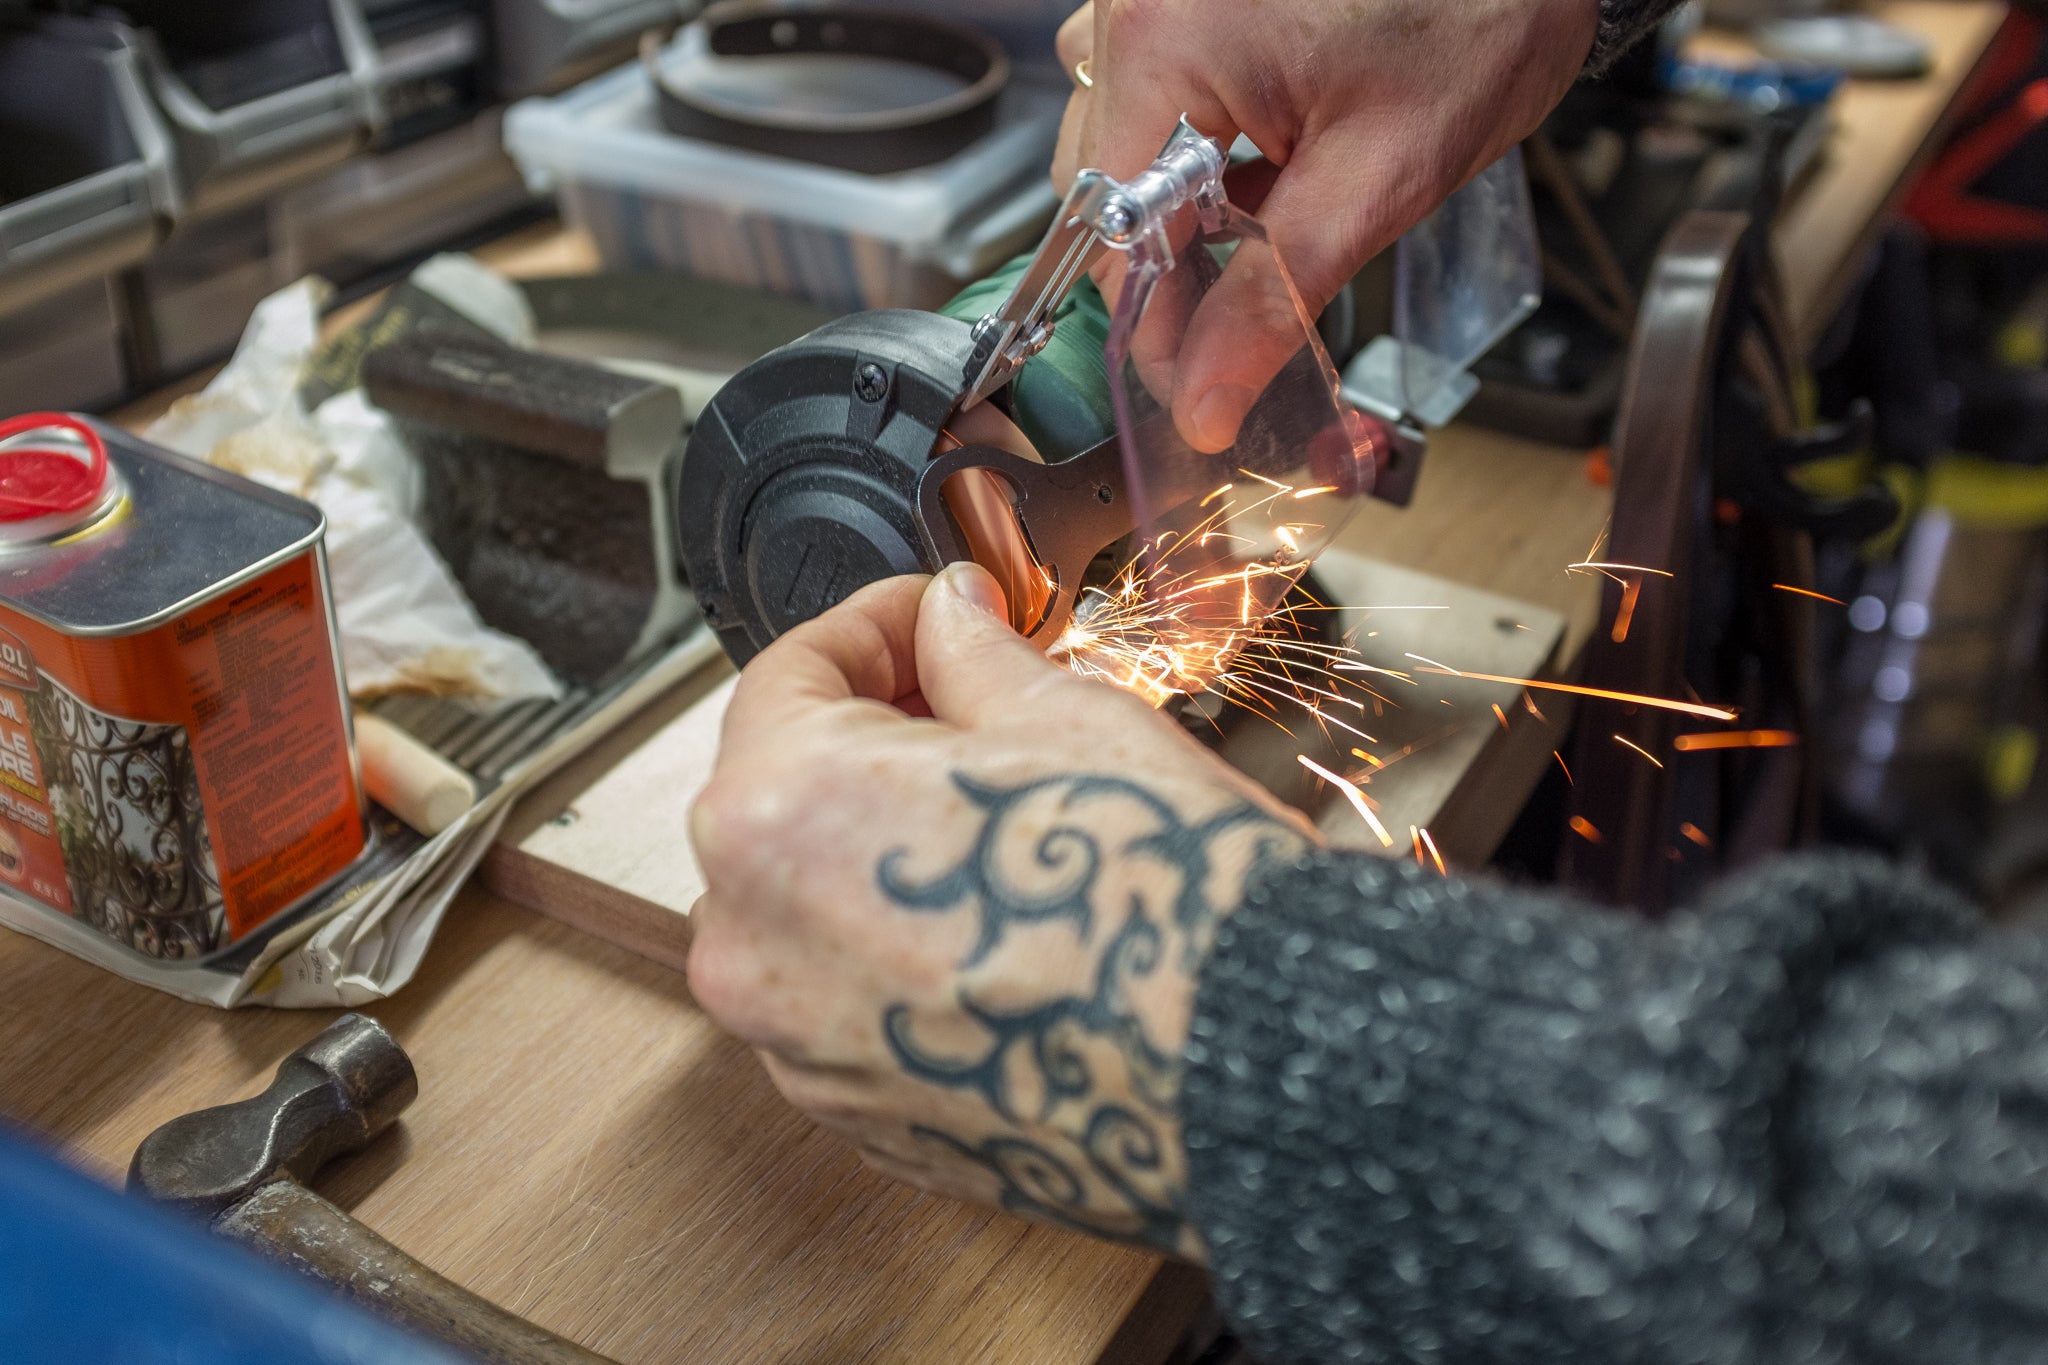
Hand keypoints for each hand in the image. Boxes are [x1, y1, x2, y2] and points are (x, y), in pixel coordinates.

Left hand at [687, 565, 1311, 1256]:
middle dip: (873, 735)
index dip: (873, 626)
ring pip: (812, 904)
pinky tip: (994, 920)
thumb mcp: (1065, 722)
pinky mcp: (851, 1111)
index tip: (930, 620)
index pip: (786, 676)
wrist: (1242, 1071)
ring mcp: (794, 1042)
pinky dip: (897, 947)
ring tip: (994, 820)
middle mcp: (752, 940)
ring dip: (882, 846)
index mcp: (779, 811)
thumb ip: (973, 656)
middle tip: (969, 706)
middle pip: (783, 795)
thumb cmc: (1160, 902)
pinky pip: (848, 998)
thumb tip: (951, 619)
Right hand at [1052, 0, 1598, 448]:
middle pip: (1110, 187)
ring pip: (1132, 146)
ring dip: (1189, 200)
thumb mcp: (1377, 180)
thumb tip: (1203, 400)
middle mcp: (1138, 8)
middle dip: (1176, 254)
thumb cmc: (1480, 19)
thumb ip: (1274, 297)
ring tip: (1279, 206)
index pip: (1109, 228)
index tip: (1201, 378)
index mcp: (1163, 44)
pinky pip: (1162, 94)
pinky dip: (1207, 144)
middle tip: (1260, 293)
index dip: (1155, 317)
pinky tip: (1273, 155)